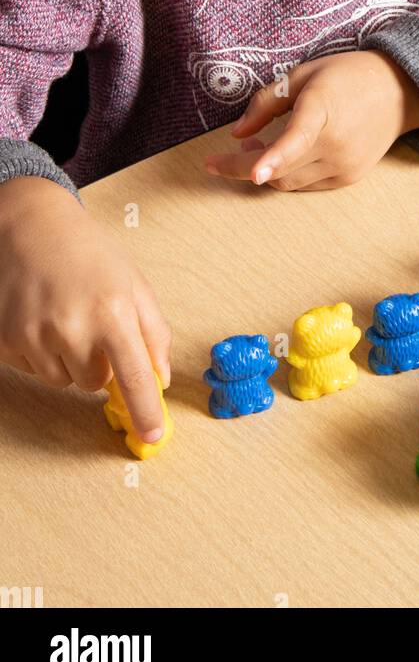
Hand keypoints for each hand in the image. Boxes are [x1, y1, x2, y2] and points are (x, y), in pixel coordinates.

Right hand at [0, 178, 171, 443]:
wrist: (30, 226)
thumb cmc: (87, 251)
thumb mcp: (133, 282)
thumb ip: (153, 331)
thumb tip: (161, 378)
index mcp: (112, 311)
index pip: (135, 378)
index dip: (145, 411)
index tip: (152, 435)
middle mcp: (72, 327)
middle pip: (94, 384)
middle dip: (99, 364)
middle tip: (92, 324)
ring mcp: (34, 335)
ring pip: (62, 381)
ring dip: (68, 359)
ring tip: (64, 315)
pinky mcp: (5, 340)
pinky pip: (32, 369)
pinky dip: (40, 352)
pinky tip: (40, 317)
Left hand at [204, 50, 418, 191]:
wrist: (399, 91)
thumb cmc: (346, 76)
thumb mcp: (301, 76)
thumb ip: (265, 103)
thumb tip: (236, 134)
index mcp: (323, 107)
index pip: (297, 137)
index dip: (273, 157)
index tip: (255, 173)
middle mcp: (336, 142)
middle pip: (279, 169)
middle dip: (244, 166)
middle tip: (226, 153)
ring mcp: (344, 164)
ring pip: (289, 182)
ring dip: (266, 170)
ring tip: (259, 145)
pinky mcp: (349, 178)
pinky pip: (307, 185)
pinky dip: (289, 173)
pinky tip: (287, 155)